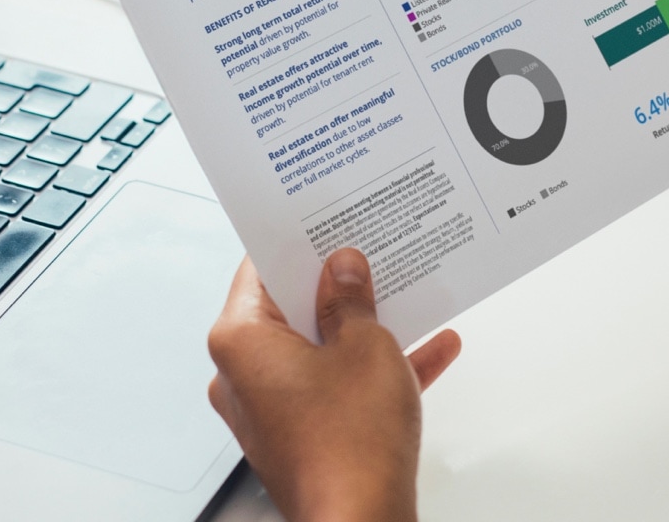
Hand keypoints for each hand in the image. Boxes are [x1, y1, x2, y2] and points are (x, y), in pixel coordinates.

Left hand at [206, 251, 461, 521]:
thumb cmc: (351, 444)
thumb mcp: (365, 345)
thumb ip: (351, 298)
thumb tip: (344, 270)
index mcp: (240, 341)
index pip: (260, 269)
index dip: (299, 243)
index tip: (326, 224)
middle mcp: (243, 375)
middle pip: (289, 310)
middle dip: (335, 286)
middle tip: (370, 255)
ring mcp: (270, 410)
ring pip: (318, 350)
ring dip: (363, 328)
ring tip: (407, 298)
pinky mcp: (299, 436)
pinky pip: (336, 388)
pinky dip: (373, 370)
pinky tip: (428, 350)